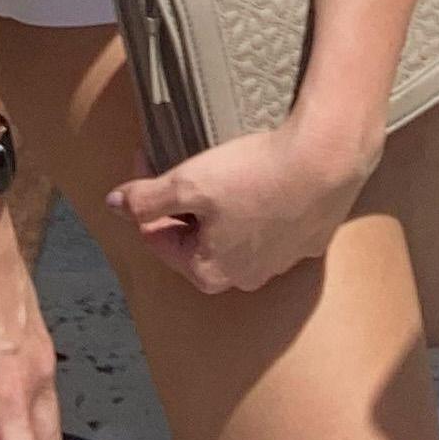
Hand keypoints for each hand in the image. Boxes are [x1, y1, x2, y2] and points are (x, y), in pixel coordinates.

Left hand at [106, 104, 379, 294]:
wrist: (325, 161)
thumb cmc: (253, 174)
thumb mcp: (188, 181)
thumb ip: (145, 198)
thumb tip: (112, 206)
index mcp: (207, 271)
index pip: (157, 239)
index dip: (145, 199)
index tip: (147, 160)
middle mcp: (244, 279)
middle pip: (198, 242)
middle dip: (185, 209)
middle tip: (186, 168)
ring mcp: (281, 263)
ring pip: (237, 237)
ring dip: (225, 211)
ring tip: (228, 172)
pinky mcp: (309, 242)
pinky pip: (274, 229)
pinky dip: (263, 209)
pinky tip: (268, 181)